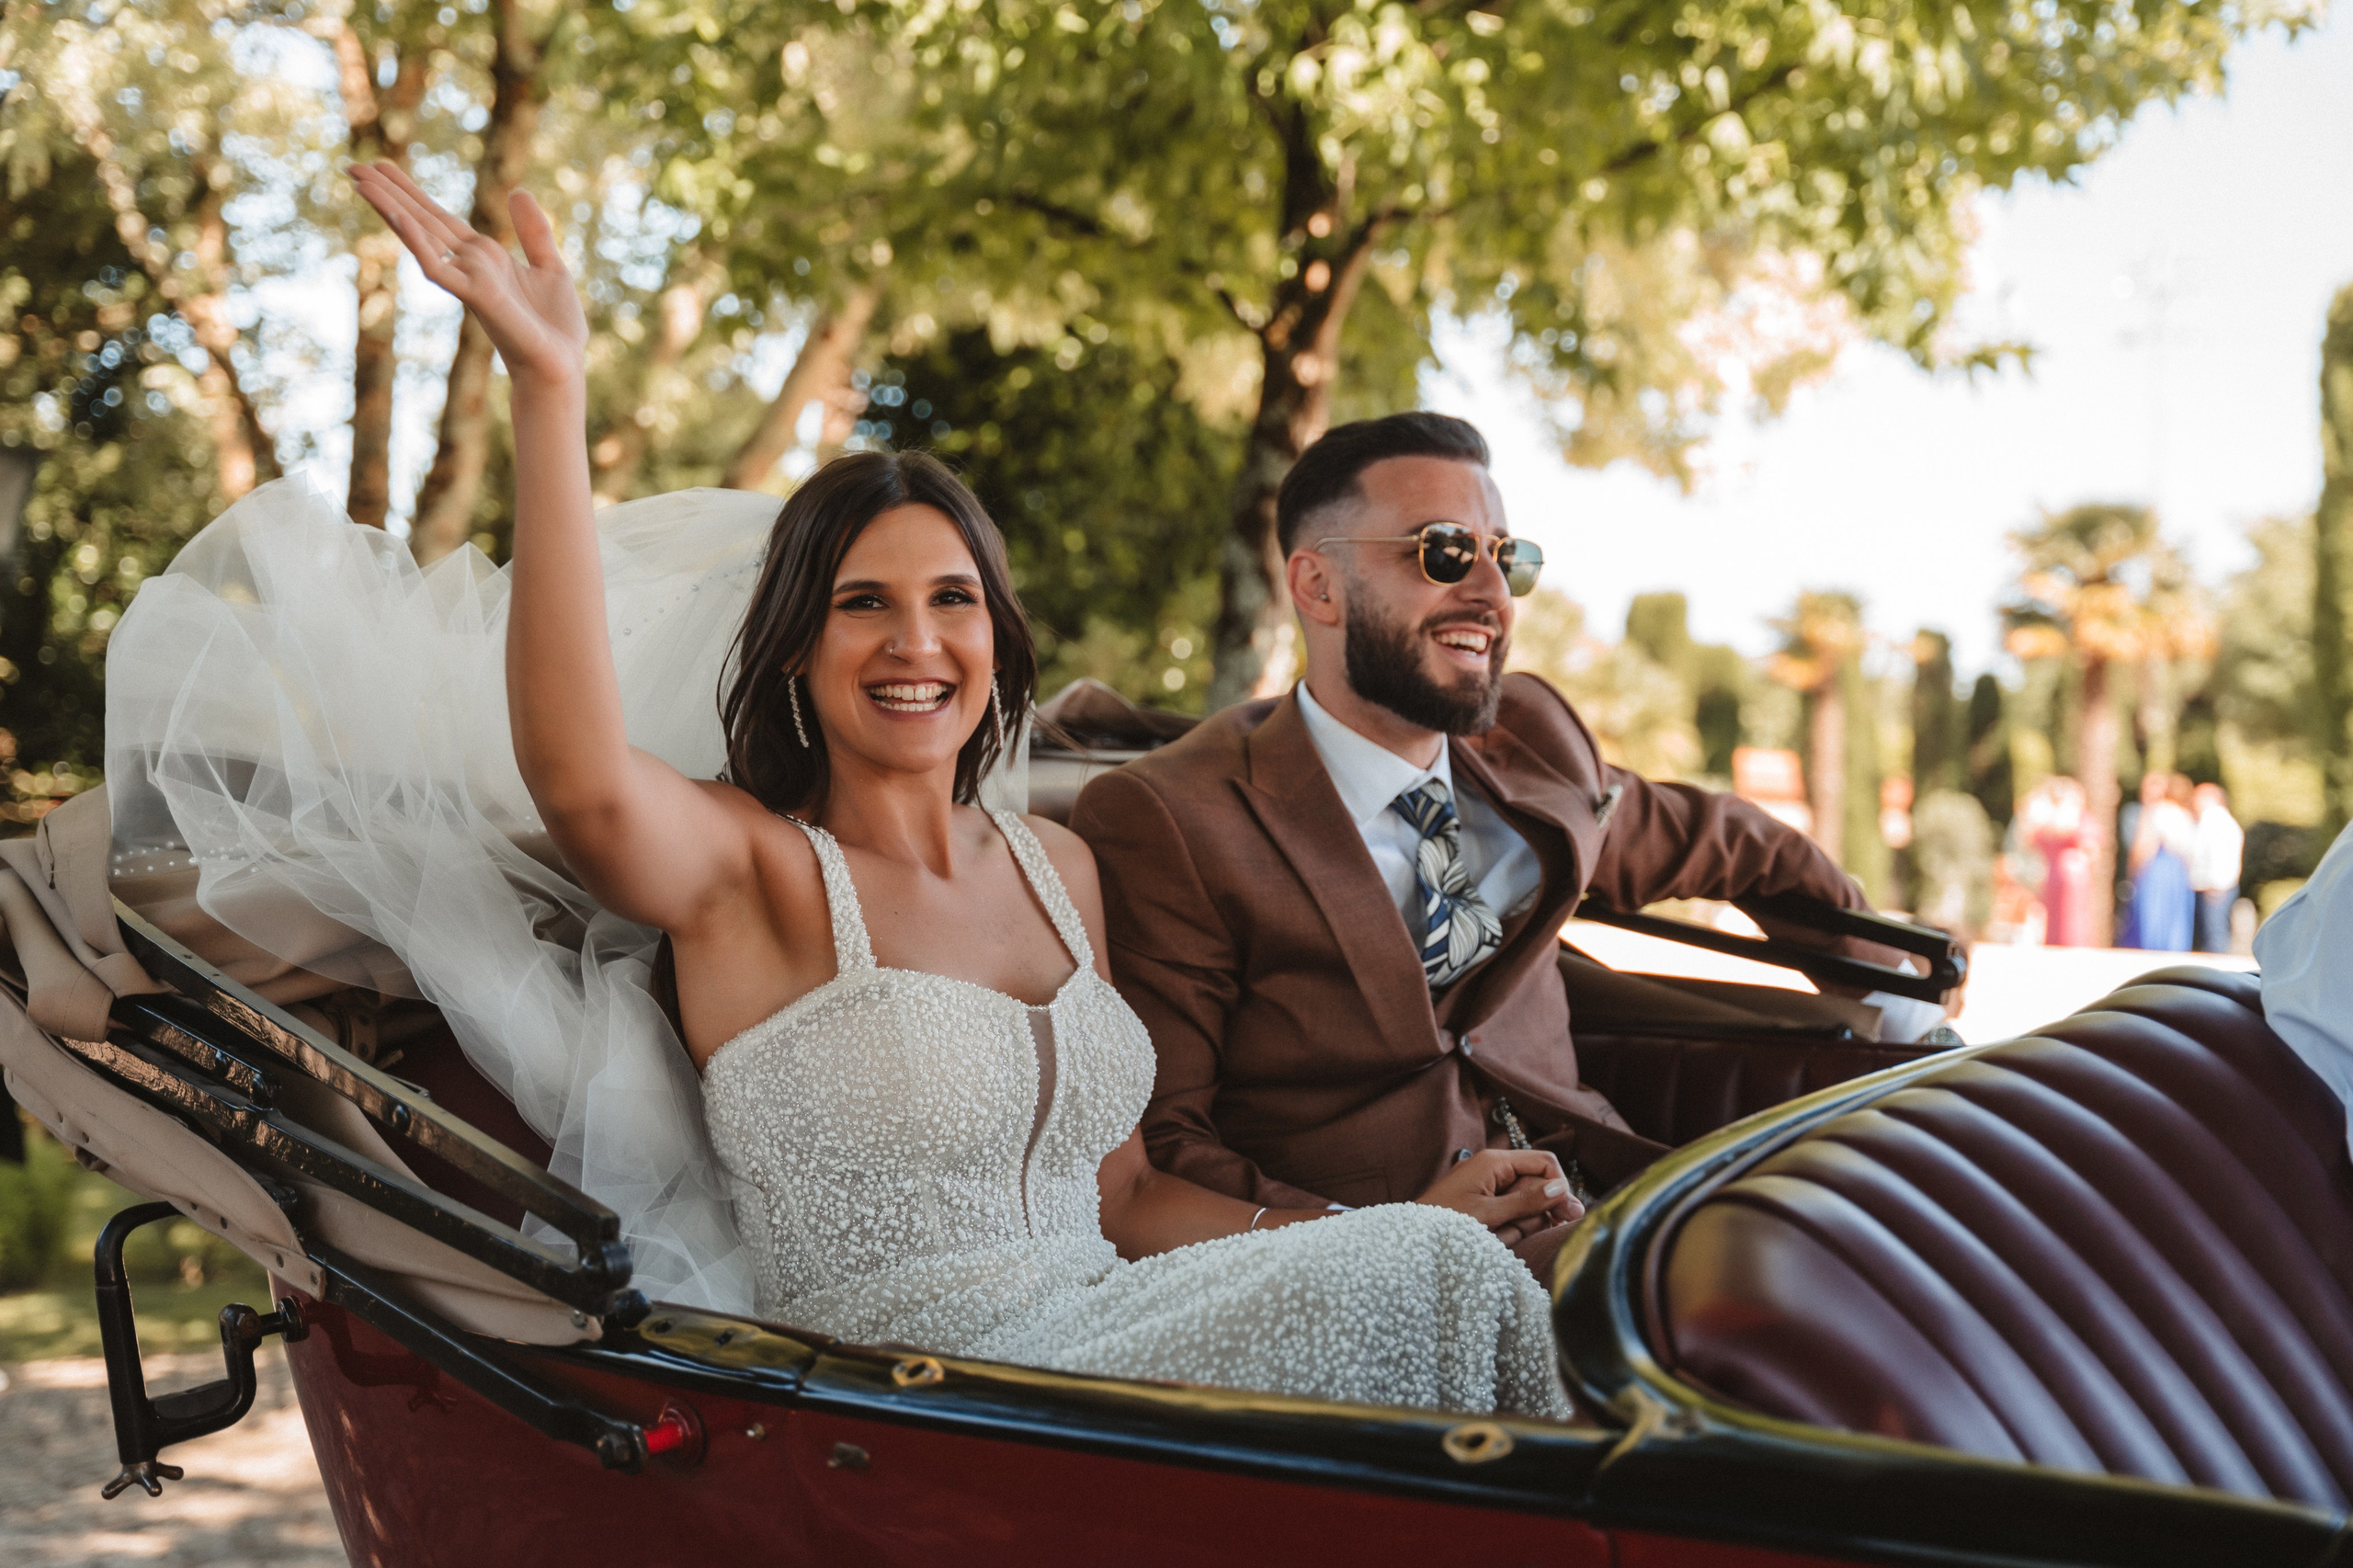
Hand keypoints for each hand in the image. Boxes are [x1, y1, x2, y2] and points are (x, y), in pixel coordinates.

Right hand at [350, 161, 586, 387]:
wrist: (563, 366)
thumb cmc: (556, 328)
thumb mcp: (550, 267)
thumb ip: (533, 232)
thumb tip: (517, 190)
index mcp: (484, 257)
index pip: (438, 217)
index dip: (410, 190)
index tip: (382, 165)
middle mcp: (470, 265)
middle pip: (421, 220)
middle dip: (388, 193)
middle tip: (352, 165)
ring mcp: (469, 279)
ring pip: (421, 237)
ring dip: (390, 207)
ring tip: (360, 181)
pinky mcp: (476, 296)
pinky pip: (439, 268)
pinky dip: (419, 243)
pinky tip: (399, 217)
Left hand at [1415, 1149, 1581, 1244]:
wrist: (1411, 1237)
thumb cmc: (1444, 1223)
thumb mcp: (1488, 1214)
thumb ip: (1525, 1202)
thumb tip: (1560, 1189)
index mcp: (1494, 1161)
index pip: (1544, 1162)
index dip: (1559, 1186)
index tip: (1565, 1213)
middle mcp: (1494, 1167)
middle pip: (1537, 1183)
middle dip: (1539, 1209)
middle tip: (1547, 1230)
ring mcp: (1489, 1184)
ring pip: (1525, 1201)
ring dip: (1523, 1222)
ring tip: (1506, 1237)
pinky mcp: (1484, 1201)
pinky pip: (1510, 1210)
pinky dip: (1511, 1225)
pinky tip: (1503, 1237)